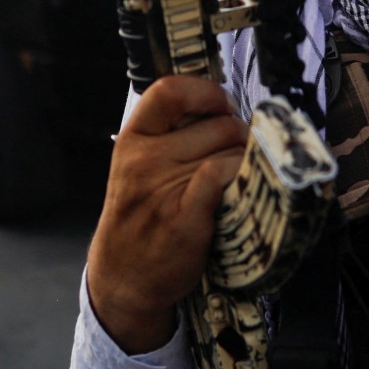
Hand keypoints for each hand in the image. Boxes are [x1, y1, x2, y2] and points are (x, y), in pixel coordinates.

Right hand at [86, 75, 246, 354]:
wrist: (123, 277)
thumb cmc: (138, 218)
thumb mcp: (135, 167)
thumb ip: (167, 136)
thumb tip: (220, 107)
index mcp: (132, 140)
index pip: (168, 91)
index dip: (205, 91)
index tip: (222, 105)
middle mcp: (144, 160)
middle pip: (218, 124)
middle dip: (238, 136)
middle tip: (236, 156)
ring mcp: (163, 188)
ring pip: (231, 151)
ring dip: (245, 163)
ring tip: (234, 181)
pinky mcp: (186, 217)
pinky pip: (226, 174)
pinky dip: (242, 176)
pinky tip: (241, 188)